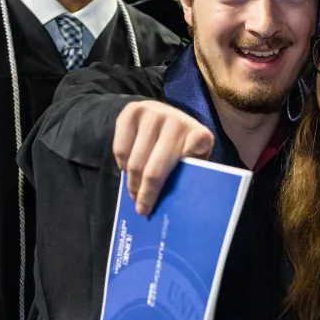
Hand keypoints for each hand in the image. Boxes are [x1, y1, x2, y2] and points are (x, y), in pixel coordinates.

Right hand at [113, 100, 214, 215]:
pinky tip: (128, 168)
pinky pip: (120, 150)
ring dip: (132, 183)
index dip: (193, 150)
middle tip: (142, 209)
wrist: (162, 116)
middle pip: (154, 171)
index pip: (199, 143)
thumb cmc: (179, 147)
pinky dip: (122, 165)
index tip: (189, 159)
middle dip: (146, 194)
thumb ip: (190, 171)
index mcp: (198, 133)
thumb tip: (187, 183)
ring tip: (135, 192)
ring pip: (134, 163)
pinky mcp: (132, 111)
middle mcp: (176, 120)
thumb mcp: (192, 160)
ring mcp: (153, 112)